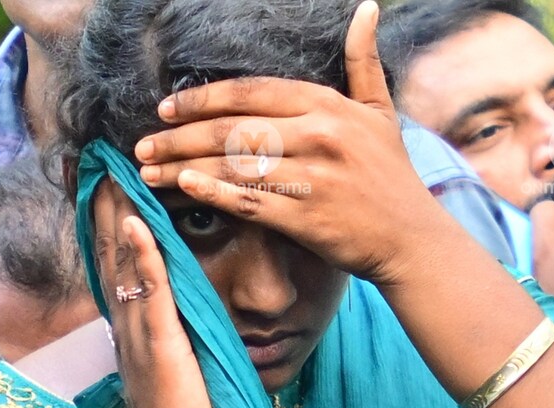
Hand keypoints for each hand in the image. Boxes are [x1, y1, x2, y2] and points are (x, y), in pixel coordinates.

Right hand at [93, 179, 223, 407]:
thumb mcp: (180, 364)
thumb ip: (176, 332)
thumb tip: (188, 306)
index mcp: (136, 329)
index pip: (121, 266)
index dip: (114, 224)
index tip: (112, 183)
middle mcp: (130, 325)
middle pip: (113, 255)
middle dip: (108, 207)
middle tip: (103, 161)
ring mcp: (142, 333)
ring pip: (125, 265)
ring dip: (119, 217)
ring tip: (114, 174)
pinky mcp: (162, 345)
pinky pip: (151, 294)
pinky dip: (143, 258)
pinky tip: (140, 224)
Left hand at [130, 1, 449, 285]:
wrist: (412, 238)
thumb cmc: (391, 176)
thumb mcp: (380, 111)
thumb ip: (363, 61)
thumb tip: (366, 8)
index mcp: (328, 106)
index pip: (250, 93)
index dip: (202, 100)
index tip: (166, 109)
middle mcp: (318, 136)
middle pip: (231, 129)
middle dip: (178, 137)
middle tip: (142, 147)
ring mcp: (313, 177)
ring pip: (233, 166)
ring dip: (183, 169)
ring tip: (149, 174)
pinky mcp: (307, 217)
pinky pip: (249, 201)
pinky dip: (214, 194)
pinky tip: (186, 190)